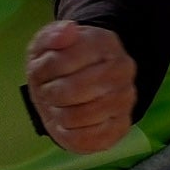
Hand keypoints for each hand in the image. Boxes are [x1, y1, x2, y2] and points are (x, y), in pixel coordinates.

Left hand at [25, 22, 137, 155]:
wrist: (83, 85)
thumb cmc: (61, 65)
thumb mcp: (47, 45)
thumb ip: (52, 35)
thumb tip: (68, 31)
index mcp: (105, 43)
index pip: (62, 61)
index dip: (43, 70)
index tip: (43, 71)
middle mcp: (123, 69)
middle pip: (73, 90)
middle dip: (51, 94)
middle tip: (50, 91)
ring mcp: (126, 99)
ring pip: (79, 117)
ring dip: (60, 114)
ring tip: (62, 106)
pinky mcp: (121, 126)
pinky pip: (87, 139)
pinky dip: (70, 134)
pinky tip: (72, 122)